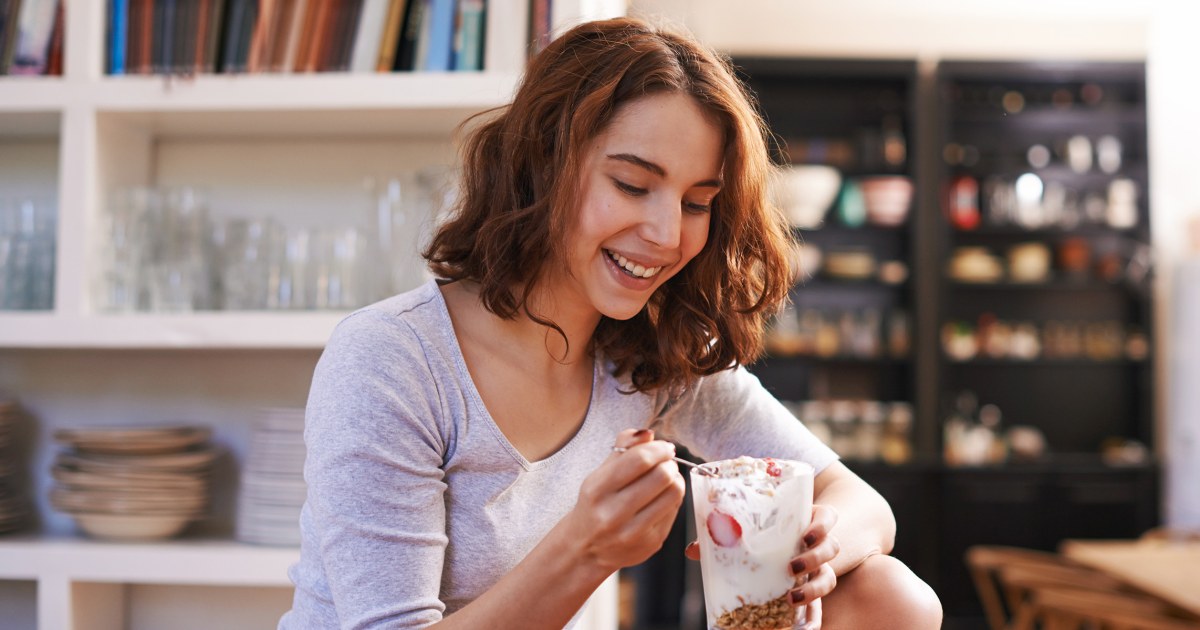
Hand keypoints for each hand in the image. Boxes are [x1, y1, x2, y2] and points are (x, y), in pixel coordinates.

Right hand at [564, 428, 685, 573]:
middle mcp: (613, 514)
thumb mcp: (599, 475)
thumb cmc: (595, 505)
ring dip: (675, 480)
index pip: (639, 460)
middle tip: (665, 463)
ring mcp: (633, 532)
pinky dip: (672, 499)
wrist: (586, 549)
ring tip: (666, 479)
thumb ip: (623, 449)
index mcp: (597, 490)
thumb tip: (646, 433)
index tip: (664, 447)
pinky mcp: (650, 543)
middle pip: (662, 476)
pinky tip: (661, 498)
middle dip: (669, 463)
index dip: (659, 448)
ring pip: (673, 493)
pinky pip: (674, 511)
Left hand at [684, 504, 839, 628]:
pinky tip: (805, 628)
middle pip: (832, 548)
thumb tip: (692, 550)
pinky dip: (813, 618)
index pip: (827, 518)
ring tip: (792, 596)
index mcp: (807, 523)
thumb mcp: (754, 531)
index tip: (806, 535)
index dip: (821, 526)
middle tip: (791, 567)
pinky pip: (820, 606)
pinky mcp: (815, 590)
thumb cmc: (770, 535)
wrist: (790, 548)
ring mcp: (821, 568)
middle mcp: (819, 545)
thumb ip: (726, 537)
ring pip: (830, 576)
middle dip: (814, 558)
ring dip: (814, 588)